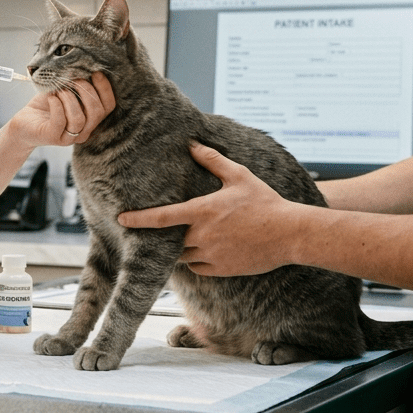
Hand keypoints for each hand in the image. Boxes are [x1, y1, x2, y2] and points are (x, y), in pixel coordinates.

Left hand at [11, 72, 114, 147]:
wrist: (25, 121)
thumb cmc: (48, 104)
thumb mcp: (66, 90)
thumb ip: (79, 83)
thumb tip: (87, 66)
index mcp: (91, 119)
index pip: (108, 106)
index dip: (105, 88)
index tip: (95, 72)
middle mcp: (84, 131)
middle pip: (97, 112)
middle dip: (86, 91)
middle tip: (73, 80)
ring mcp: (69, 137)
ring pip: (79, 119)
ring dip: (70, 99)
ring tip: (60, 90)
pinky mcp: (53, 137)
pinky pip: (60, 122)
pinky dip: (57, 106)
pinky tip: (51, 98)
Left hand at [116, 142, 297, 275]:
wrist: (290, 234)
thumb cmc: (264, 202)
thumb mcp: (239, 175)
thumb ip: (212, 160)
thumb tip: (192, 143)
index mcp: (202, 211)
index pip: (161, 217)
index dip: (138, 218)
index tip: (121, 218)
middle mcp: (202, 235)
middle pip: (170, 241)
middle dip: (167, 236)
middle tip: (171, 228)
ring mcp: (211, 255)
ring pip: (182, 257)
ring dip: (182, 248)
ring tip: (191, 238)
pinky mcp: (221, 270)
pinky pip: (198, 267)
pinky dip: (197, 260)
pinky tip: (207, 249)